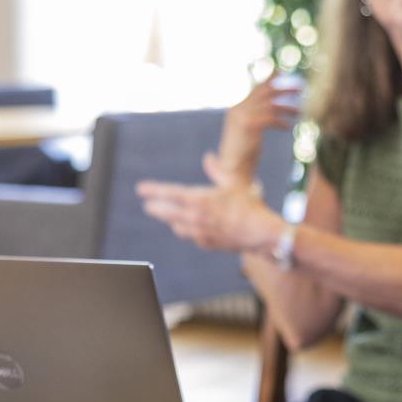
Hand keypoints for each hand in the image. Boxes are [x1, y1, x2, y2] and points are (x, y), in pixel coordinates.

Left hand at [137, 169, 282, 252]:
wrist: (260, 234)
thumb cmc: (249, 205)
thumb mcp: (233, 182)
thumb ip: (217, 170)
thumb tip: (208, 157)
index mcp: (199, 200)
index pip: (169, 194)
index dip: (153, 190)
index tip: (141, 189)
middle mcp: (195, 218)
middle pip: (167, 213)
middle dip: (156, 208)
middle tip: (147, 205)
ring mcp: (199, 233)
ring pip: (177, 226)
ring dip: (170, 220)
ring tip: (165, 215)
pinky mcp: (206, 244)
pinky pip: (191, 235)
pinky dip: (187, 230)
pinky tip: (187, 227)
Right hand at [214, 77, 300, 187]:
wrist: (230, 169)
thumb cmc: (241, 153)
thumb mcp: (248, 131)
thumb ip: (255, 117)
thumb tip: (270, 109)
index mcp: (237, 108)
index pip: (255, 89)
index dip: (269, 79)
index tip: (281, 71)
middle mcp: (238, 109)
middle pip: (264, 92)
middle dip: (284, 88)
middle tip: (301, 87)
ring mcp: (241, 116)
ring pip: (270, 104)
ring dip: (287, 106)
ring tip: (298, 111)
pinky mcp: (248, 125)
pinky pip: (269, 117)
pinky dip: (280, 121)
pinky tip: (287, 127)